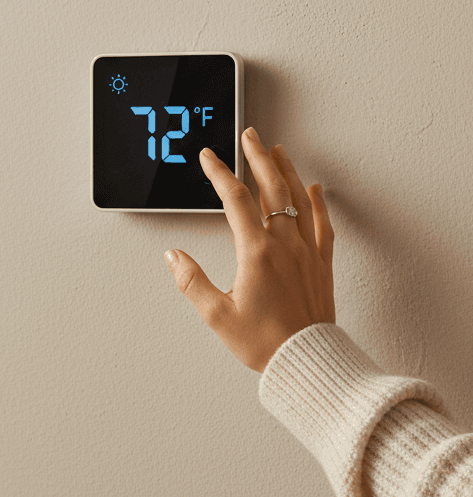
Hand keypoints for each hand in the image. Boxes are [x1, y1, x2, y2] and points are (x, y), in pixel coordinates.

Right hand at [165, 127, 335, 372]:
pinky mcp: (320, 263)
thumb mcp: (217, 315)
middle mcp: (284, 245)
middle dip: (258, 157)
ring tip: (277, 152)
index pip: (234, 199)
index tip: (209, 157)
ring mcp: (306, 251)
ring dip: (286, 171)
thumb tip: (174, 257)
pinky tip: (315, 189)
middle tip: (250, 137)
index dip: (219, 173)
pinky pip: (322, 223)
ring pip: (298, 199)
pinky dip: (318, 202)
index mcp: (256, 252)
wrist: (307, 359)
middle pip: (271, 187)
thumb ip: (192, 282)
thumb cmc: (266, 341)